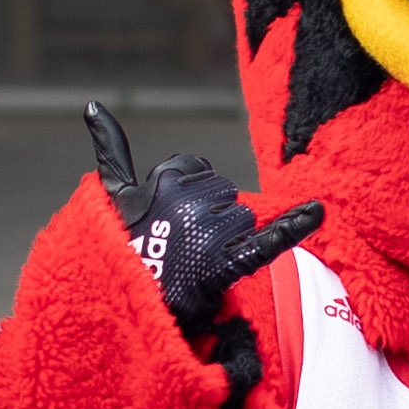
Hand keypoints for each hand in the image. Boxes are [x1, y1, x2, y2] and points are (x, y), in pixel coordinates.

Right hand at [88, 99, 319, 338]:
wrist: (129, 302)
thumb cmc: (122, 246)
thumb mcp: (112, 195)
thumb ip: (110, 149)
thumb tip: (92, 106)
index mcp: (165, 178)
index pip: (200, 168)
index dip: (190, 194)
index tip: (170, 219)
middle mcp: (188, 201)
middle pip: (225, 193)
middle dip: (210, 215)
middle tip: (182, 244)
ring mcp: (209, 232)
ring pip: (242, 218)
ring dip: (226, 239)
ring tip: (194, 260)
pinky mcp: (228, 263)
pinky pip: (267, 239)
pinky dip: (293, 226)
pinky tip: (317, 212)